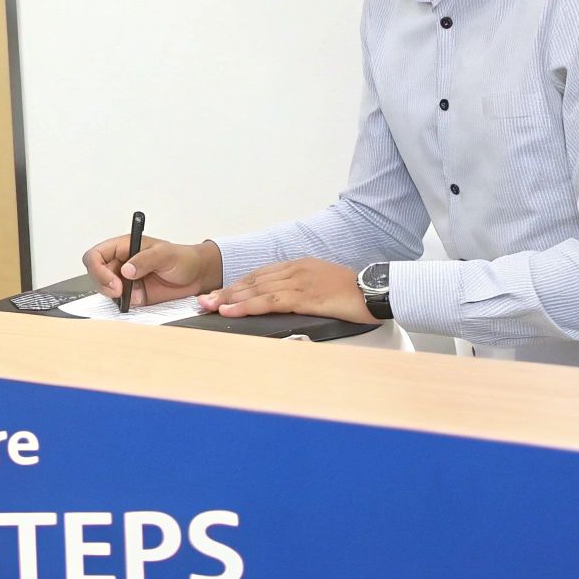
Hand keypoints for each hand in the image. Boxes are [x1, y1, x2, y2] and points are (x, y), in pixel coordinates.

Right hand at [82, 235, 216, 306]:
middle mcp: (120, 263)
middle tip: (119, 292)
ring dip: (113, 296)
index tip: (113, 280)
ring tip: (133, 296)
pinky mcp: (132, 296)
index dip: (97, 268)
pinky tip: (136, 302)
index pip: (96, 255)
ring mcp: (124, 281)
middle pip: (95, 274)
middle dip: (103, 285)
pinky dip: (122, 305)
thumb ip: (145, 260)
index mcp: (123, 247)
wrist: (196, 276)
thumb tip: (126, 270)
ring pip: (105, 290)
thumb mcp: (165, 254)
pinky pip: (119, 302)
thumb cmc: (182, 257)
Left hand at [197, 257, 374, 323]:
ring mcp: (298, 281)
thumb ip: (300, 292)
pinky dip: (246, 306)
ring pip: (256, 289)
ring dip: (230, 299)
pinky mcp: (304, 296)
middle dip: (226, 292)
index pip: (259, 275)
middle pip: (252, 280)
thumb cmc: (352, 293)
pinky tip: (232, 312)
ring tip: (210, 307)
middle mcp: (294, 270)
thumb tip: (282, 303)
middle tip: (202, 302)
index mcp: (298, 266)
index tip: (218, 295)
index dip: (236, 285)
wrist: (376, 290)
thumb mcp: (322, 287)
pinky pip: (269, 301)